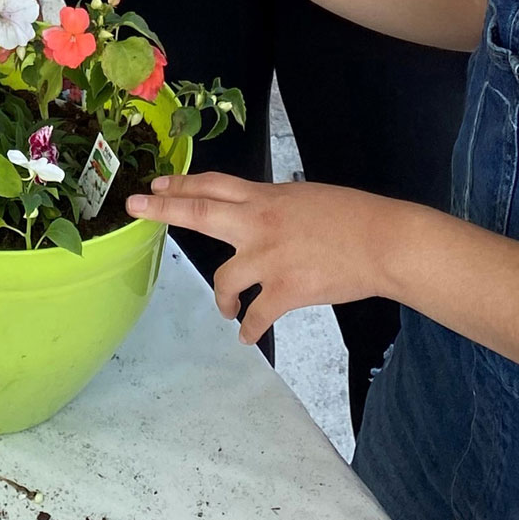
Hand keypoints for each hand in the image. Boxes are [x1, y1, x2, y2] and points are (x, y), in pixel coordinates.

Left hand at [127, 172, 404, 344]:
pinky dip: (249, 328)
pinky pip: (255, 316)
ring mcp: (269, 258)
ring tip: (226, 310)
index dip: (182, 184)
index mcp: (266, 197)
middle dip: (164, 210)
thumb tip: (255, 215)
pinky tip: (248, 335)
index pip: (214, 185)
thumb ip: (273, 206)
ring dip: (221, 300)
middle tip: (136, 206)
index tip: (156, 184)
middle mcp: (259, 223)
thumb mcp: (304, 197)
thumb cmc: (352, 216)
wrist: (382, 242)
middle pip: (200, 212)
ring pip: (224, 281)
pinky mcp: (285, 290)